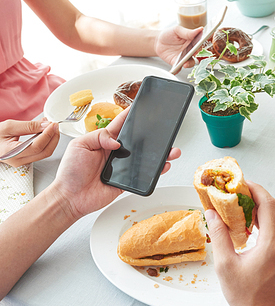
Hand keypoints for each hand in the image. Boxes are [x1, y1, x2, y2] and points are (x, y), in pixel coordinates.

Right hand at [0, 119, 59, 166]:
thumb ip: (28, 126)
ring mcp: (23, 162)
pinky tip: (45, 132)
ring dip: (51, 139)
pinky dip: (46, 141)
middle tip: (54, 125)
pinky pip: (40, 152)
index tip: (53, 124)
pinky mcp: (26, 159)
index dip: (48, 135)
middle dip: (53, 138)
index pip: (37, 146)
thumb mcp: (9, 127)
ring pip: (45, 153)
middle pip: (45, 152)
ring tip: (50, 126)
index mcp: (13, 153)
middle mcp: (19, 161)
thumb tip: (45, 125)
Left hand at [50, 108, 180, 219]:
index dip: (131, 115)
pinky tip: (164, 165)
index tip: (141, 107)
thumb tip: (117, 141)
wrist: (70, 198)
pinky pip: (144, 174)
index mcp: (104, 140)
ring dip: (160, 154)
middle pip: (138, 141)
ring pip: (145, 157)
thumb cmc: (70, 172)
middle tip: (164, 131)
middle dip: (153, 136)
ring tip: (172, 150)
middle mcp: (115, 152)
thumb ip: (98, 136)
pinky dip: (156, 171)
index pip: (121, 124)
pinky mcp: (127, 180)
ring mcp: (122, 166)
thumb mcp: (79, 145)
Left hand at [155, 26, 203, 72]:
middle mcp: (189, 50)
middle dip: (196, 55)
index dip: (201, 45)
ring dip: (188, 64)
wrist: (157, 42)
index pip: (199, 43)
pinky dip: (177, 70)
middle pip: (196, 54)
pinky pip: (179, 68)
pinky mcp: (177, 63)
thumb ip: (187, 32)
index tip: (200, 45)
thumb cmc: (168, 34)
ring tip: (184, 64)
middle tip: (193, 53)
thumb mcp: (177, 30)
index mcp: (192, 41)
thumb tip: (200, 29)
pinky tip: (174, 70)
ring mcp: (184, 57)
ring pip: (190, 63)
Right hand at [205, 181, 274, 305]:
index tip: (243, 183)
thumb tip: (213, 215)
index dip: (255, 190)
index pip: (267, 205)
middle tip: (241, 192)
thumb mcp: (226, 265)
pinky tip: (255, 224)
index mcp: (273, 244)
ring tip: (246, 206)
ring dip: (265, 208)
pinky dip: (269, 221)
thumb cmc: (248, 298)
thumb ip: (219, 235)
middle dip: (259, 196)